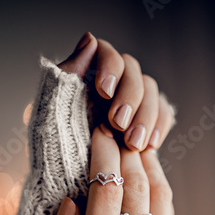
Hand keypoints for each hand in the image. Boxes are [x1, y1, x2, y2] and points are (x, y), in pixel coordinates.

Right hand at [38, 125, 173, 214]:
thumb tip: (71, 202)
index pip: (105, 194)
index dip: (103, 157)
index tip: (97, 133)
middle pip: (134, 189)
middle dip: (124, 151)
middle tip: (114, 127)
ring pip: (157, 196)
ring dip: (145, 164)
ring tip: (131, 142)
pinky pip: (167, 212)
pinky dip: (158, 184)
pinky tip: (146, 170)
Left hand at [58, 32, 175, 150]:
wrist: (65, 175)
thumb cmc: (53, 142)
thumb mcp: (53, 106)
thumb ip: (69, 73)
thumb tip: (90, 38)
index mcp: (89, 74)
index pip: (108, 54)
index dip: (110, 67)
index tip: (104, 91)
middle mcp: (114, 84)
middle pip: (133, 74)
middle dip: (129, 98)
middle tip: (118, 124)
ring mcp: (132, 103)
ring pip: (151, 94)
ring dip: (145, 116)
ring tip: (133, 144)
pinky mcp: (145, 123)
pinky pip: (162, 116)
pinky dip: (159, 128)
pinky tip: (150, 146)